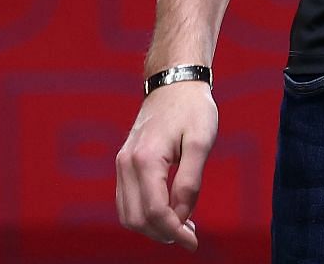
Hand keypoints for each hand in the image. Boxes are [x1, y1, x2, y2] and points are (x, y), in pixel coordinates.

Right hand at [115, 81, 217, 251]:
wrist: (174, 82)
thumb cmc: (192, 109)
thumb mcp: (201, 142)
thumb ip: (190, 183)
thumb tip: (182, 216)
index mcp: (146, 159)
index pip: (155, 212)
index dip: (175, 232)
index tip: (194, 241)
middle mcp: (127, 163)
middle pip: (137, 219)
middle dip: (163, 233)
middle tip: (191, 233)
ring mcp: (122, 163)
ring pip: (127, 214)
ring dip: (152, 228)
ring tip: (182, 224)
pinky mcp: (123, 163)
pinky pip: (126, 201)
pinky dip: (144, 215)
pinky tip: (169, 211)